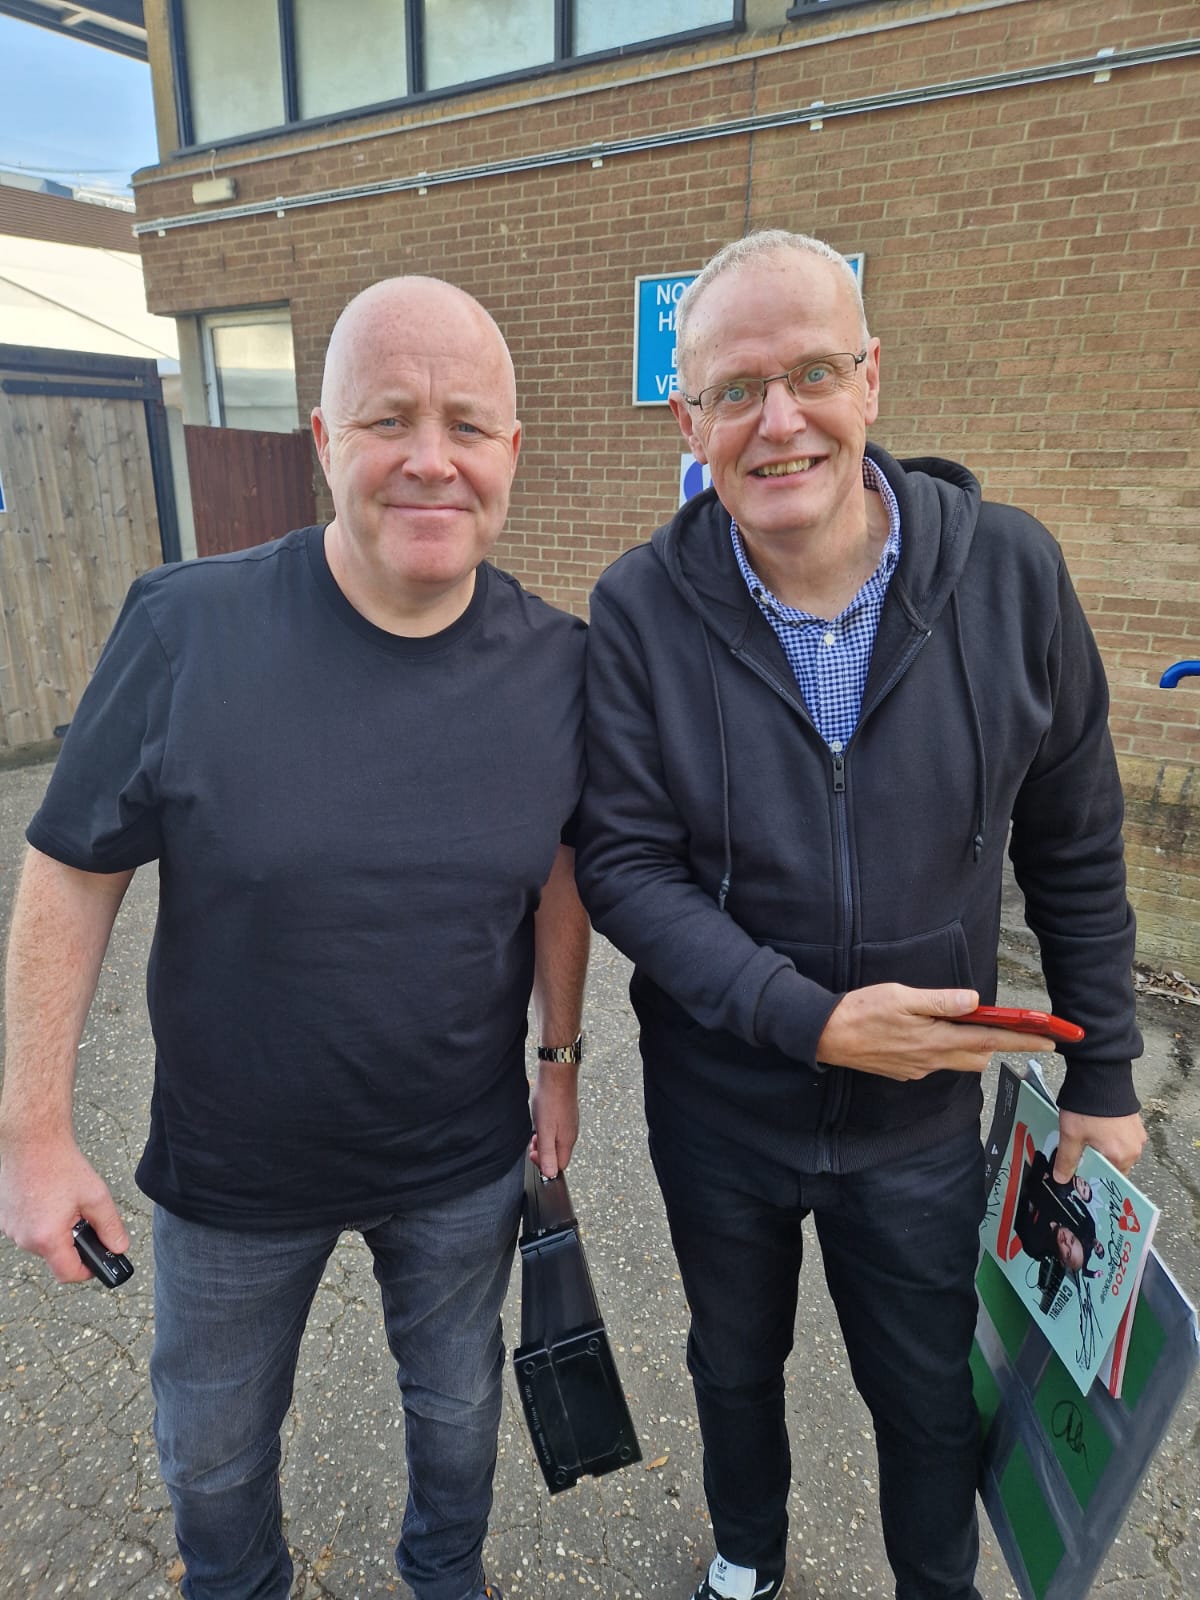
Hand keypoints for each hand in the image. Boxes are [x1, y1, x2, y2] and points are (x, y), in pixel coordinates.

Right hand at [0, 1131, 127, 1283]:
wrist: (31, 1140)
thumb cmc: (59, 1163)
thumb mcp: (96, 1196)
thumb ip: (110, 1227)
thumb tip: (119, 1247)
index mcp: (46, 1237)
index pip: (68, 1274)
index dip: (88, 1270)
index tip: (98, 1260)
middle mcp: (23, 1238)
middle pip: (55, 1256)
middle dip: (73, 1242)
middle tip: (83, 1217)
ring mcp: (11, 1228)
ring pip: (41, 1242)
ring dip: (56, 1230)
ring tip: (65, 1203)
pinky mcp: (6, 1218)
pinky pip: (28, 1229)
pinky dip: (42, 1220)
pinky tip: (49, 1198)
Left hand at [529, 1061, 578, 1178]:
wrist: (557, 1074)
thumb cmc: (551, 1099)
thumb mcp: (545, 1130)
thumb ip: (547, 1153)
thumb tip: (550, 1173)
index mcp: (567, 1141)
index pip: (560, 1166)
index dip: (544, 1165)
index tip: (533, 1153)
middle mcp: (571, 1134)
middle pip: (558, 1154)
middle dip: (543, 1152)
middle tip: (533, 1140)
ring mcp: (569, 1124)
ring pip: (556, 1142)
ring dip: (544, 1141)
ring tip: (536, 1129)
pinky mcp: (565, 1115)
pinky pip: (556, 1130)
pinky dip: (546, 1130)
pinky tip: (540, 1120)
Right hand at [815, 984, 1055, 1081]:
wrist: (825, 1035)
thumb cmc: (860, 1011)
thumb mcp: (901, 996)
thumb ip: (940, 1000)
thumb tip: (974, 1001)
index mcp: (936, 1039)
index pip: (990, 1042)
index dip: (1023, 1041)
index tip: (1051, 1042)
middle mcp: (932, 1059)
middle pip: (978, 1057)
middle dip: (995, 1045)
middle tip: (1005, 1027)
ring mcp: (918, 1069)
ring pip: (957, 1061)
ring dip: (967, 1047)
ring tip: (959, 1026)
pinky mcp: (904, 1071)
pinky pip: (934, 1063)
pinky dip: (941, 1050)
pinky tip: (924, 1035)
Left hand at [1052, 1110, 1146, 1181]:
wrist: (1101, 1074)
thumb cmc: (1088, 1107)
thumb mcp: (1071, 1136)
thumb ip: (1067, 1160)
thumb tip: (1062, 1178)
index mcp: (1122, 1156)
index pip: (1109, 1179)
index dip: (1093, 1177)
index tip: (1080, 1175)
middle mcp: (1135, 1148)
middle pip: (1114, 1165)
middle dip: (1096, 1162)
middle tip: (1079, 1155)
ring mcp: (1136, 1133)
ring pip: (1117, 1150)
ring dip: (1102, 1148)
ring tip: (1084, 1139)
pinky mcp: (1134, 1121)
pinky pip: (1121, 1137)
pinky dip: (1109, 1137)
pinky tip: (1094, 1128)